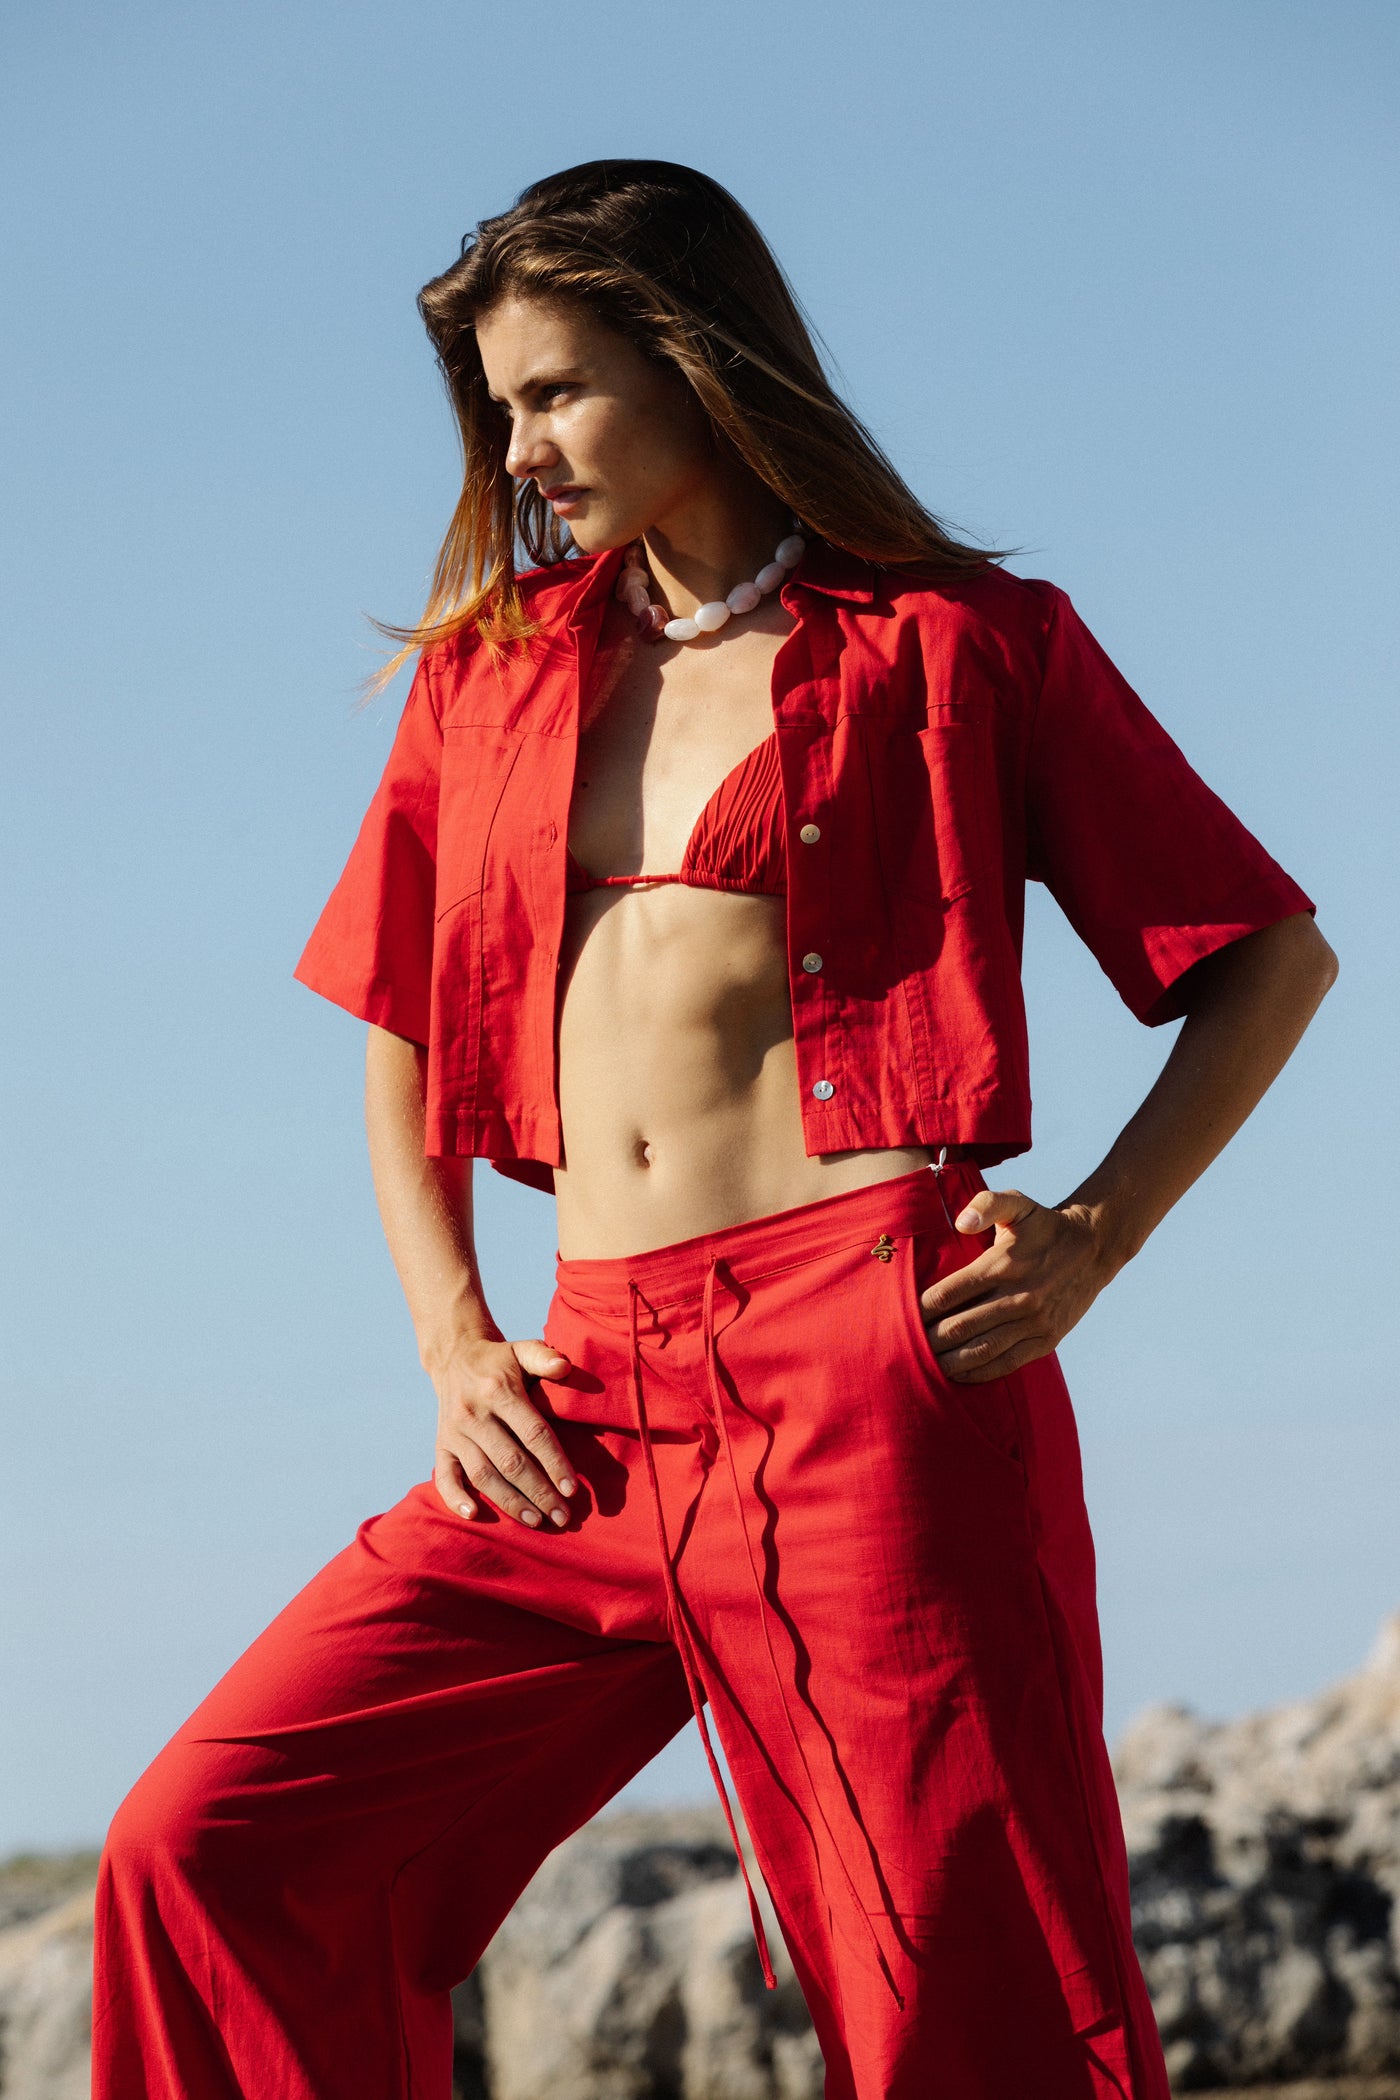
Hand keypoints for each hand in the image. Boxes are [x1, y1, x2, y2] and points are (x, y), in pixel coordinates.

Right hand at [430, 1334, 576, 1527]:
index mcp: (498, 1390)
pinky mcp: (441, 1445)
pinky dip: (455, 1498)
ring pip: (483, 1474)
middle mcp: (473, 1414)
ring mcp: (454, 1432)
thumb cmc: (500, 1360)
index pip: (532, 1433)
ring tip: (536, 1521)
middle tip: (563, 1517)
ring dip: (510, 1502)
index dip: (554, 1462)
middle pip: (510, 1461)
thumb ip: (544, 1357)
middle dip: (538, 1492)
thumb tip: (564, 1367)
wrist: (454, 1357)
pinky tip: (475, 1516)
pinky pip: (444, 1476)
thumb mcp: (523, 1349)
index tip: (572, 1489)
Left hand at [920, 1190, 1113, 1382]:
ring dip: (949, 1361)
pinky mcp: (1046, 1340)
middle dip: (929, 1339)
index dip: (921, 1309)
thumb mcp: (1018, 1204)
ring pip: (981, 1350)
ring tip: (925, 1366)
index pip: (949, 1293)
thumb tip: (961, 1223)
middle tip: (904, 1346)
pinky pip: (1007, 1362)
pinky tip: (959, 1375)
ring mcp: (1034, 1322)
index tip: (901, 1316)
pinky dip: (980, 1372)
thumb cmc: (1044, 1226)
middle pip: (960, 1327)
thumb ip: (987, 1204)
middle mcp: (1018, 1296)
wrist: (1093, 1248)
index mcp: (1002, 1265)